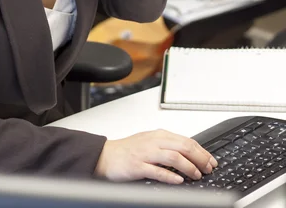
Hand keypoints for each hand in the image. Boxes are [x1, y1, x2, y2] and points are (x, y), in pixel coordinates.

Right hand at [94, 129, 217, 182]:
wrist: (106, 155)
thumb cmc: (128, 150)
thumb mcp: (150, 142)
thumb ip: (168, 146)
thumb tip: (190, 155)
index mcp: (159, 135)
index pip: (186, 140)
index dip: (202, 151)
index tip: (211, 160)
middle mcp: (154, 142)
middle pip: (182, 146)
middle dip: (199, 157)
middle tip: (208, 168)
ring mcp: (146, 153)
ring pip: (173, 156)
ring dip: (188, 166)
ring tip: (196, 174)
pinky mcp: (137, 165)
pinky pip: (156, 170)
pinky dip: (169, 175)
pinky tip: (178, 180)